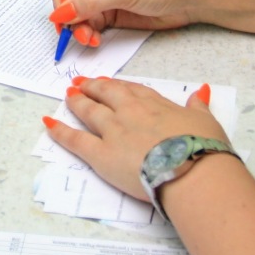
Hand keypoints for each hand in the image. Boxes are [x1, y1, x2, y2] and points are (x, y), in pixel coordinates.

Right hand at [40, 0, 204, 46]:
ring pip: (69, 7)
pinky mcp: (106, 11)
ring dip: (73, 24)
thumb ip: (89, 1)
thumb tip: (59, 13)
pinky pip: (83, 22)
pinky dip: (84, 32)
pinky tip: (94, 39)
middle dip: (61, 3)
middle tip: (71, 19)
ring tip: (87, 37)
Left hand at [42, 77, 228, 201]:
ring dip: (77, 102)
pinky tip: (48, 123)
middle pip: (106, 95)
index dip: (118, 87)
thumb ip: (198, 106)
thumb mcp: (206, 121)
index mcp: (154, 104)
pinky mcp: (100, 154)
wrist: (191, 170)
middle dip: (93, 87)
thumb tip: (201, 92)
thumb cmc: (203, 148)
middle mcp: (130, 112)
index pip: (132, 90)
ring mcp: (113, 131)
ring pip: (89, 111)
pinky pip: (75, 140)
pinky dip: (59, 131)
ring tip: (68, 95)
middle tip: (80, 83)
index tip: (109, 83)